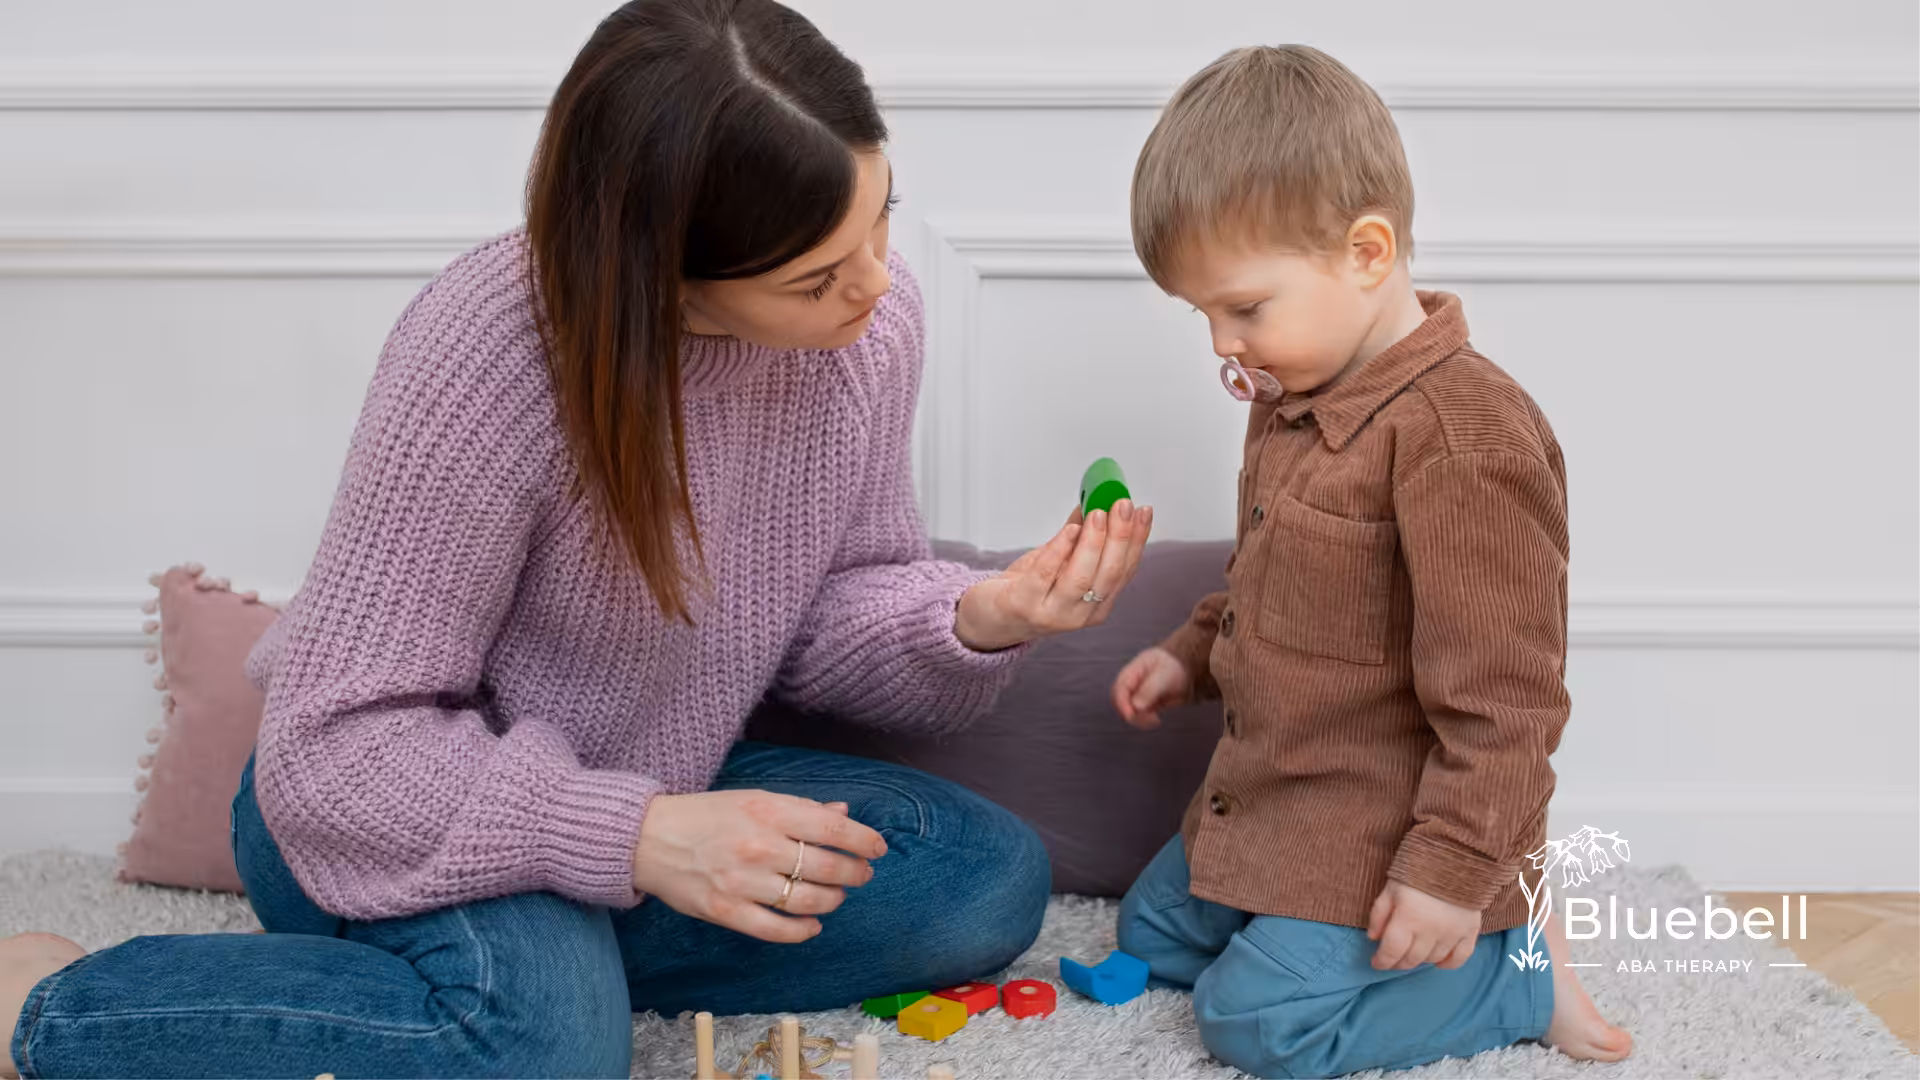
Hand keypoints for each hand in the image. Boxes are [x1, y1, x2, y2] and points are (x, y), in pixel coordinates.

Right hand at [631, 789, 886, 943]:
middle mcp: (759, 845)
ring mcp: (742, 881)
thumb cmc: (707, 815)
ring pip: (808, 900)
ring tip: (836, 896)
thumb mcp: (754, 799)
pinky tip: (813, 924)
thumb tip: (842, 814)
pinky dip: (802, 931)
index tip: (877, 849)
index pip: (832, 829)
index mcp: (768, 810)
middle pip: (826, 867)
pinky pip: (776, 930)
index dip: (863, 841)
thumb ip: (799, 808)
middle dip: (853, 873)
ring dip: (832, 900)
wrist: (650, 839)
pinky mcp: (726, 911)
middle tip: (860, 874)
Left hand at [953, 500, 1154, 651]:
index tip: (1143, 511)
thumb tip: (1097, 500)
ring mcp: (1053, 614)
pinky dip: (1059, 549)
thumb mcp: (1061, 563)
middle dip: (1120, 537)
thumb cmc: (1027, 590)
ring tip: (1097, 513)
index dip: (1138, 539)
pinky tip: (1069, 529)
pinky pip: (1045, 576)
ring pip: (1081, 578)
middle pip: (1109, 574)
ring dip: (1093, 542)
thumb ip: (1080, 538)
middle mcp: (1081, 614)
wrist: (989, 618)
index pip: (1126, 570)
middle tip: (1122, 505)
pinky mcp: (1024, 606)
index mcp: (1098, 605)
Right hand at [1111, 646, 1191, 729]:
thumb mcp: (1163, 675)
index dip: (1123, 704)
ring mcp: (1138, 695)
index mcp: (1132, 672)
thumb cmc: (1175, 665)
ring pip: (1129, 712)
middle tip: (1148, 718)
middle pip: (1121, 703)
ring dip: (1139, 719)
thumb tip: (1137, 706)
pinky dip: (1145, 721)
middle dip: (1131, 714)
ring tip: (1155, 720)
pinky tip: (1156, 720)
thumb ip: (1149, 690)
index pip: (1119, 690)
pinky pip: (1139, 716)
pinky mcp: (1145, 705)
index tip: (1132, 714)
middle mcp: (1132, 685)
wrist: (1189, 669)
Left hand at [1365, 879, 1481, 969]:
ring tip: (1413, 953)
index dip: (1381, 961)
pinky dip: (1448, 964)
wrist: (1456, 855)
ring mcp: (1452, 933)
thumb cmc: (1417, 870)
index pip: (1392, 951)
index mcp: (1408, 919)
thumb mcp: (1390, 888)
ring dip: (1420, 960)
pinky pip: (1460, 958)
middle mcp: (1430, 932)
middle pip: (1411, 959)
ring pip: (1433, 959)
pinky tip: (1439, 961)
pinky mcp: (1470, 931)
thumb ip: (1379, 914)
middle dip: (1398, 963)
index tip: (1376, 962)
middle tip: (1392, 959)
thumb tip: (1373, 938)